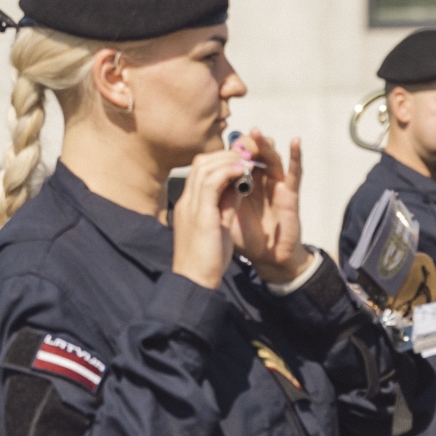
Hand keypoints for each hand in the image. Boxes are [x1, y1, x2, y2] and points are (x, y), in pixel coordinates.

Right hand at [172, 149, 246, 288]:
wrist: (195, 282)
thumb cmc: (207, 259)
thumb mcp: (219, 225)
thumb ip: (226, 204)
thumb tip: (238, 185)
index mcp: (190, 205)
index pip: (201, 171)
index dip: (222, 161)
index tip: (242, 159)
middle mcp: (187, 201)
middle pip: (201, 163)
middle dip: (226, 154)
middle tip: (248, 153)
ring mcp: (191, 206)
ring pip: (205, 167)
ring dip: (229, 159)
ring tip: (248, 158)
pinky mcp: (200, 214)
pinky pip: (212, 182)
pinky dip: (228, 171)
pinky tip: (243, 169)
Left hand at [229, 131, 312, 283]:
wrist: (266, 259)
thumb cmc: (245, 238)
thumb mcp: (223, 214)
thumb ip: (216, 195)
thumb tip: (205, 175)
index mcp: (241, 184)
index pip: (236, 159)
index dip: (229, 150)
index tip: (221, 146)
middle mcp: (260, 181)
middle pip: (254, 154)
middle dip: (245, 144)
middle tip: (238, 139)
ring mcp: (276, 186)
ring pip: (271, 158)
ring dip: (264, 144)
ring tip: (255, 132)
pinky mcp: (290, 194)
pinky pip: (295, 172)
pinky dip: (297, 156)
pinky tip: (295, 142)